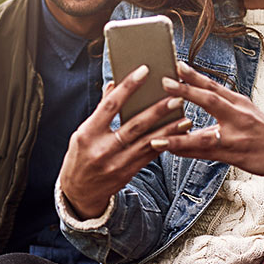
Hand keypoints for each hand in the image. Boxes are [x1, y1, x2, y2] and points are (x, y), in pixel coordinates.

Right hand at [58, 64, 191, 217]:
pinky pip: (150, 156)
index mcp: (88, 133)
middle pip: (134, 125)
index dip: (128, 87)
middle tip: (177, 96)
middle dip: (158, 110)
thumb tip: (113, 84)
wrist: (78, 192)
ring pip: (148, 143)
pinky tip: (177, 135)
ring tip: (185, 117)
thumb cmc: (80, 156)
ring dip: (169, 130)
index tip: (145, 71)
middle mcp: (103, 149)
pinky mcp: (128, 173)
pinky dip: (165, 144)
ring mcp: (116, 163)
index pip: (111, 105)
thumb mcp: (82, 132)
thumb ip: (100, 111)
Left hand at [148, 62, 263, 180]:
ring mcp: (237, 137)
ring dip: (179, 136)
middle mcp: (238, 116)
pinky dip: (188, 152)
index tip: (176, 64)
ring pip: (204, 135)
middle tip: (165, 81)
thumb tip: (198, 91)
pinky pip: (206, 154)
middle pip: (211, 100)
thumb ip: (223, 103)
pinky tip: (170, 151)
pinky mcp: (235, 155)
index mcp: (239, 103)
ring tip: (156, 135)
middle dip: (187, 90)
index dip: (195, 75)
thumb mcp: (247, 111)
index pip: (214, 85)